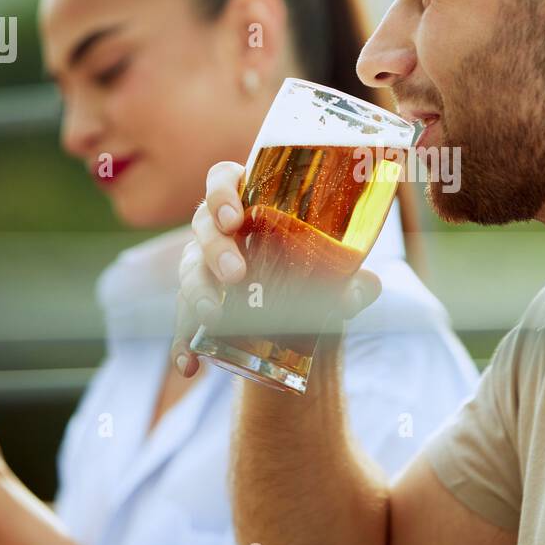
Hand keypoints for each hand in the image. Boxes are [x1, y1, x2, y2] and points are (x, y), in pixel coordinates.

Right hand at [171, 160, 381, 377]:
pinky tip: (190, 364)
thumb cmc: (316, 274)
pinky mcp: (199, 305)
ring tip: (214, 317)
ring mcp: (205, 267)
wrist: (303, 319)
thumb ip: (353, 281)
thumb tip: (361, 289)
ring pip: (190, 271)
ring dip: (198, 293)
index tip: (234, 217)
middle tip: (236, 275)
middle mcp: (221, 231)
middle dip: (216, 249)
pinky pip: (183, 322)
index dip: (221, 192)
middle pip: (204, 226)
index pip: (223, 180)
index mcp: (251, 203)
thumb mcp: (337, 274)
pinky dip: (183, 343)